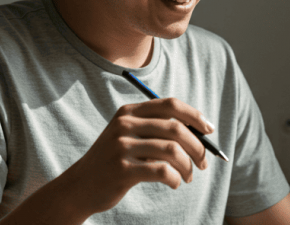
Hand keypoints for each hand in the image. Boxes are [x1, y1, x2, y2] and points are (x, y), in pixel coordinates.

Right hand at [67, 97, 214, 215]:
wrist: (80, 186)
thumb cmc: (114, 160)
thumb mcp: (129, 137)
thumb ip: (158, 129)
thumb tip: (200, 132)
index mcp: (129, 112)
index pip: (170, 104)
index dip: (194, 115)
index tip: (209, 130)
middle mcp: (125, 124)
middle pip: (176, 128)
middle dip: (197, 146)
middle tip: (203, 163)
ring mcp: (122, 146)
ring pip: (172, 151)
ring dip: (188, 166)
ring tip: (188, 176)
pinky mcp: (122, 169)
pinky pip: (162, 171)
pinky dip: (175, 179)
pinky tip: (174, 183)